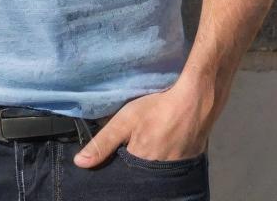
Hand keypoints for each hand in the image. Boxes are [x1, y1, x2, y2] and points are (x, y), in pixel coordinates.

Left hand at [73, 78, 215, 167]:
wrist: (197, 101)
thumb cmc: (158, 107)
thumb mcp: (126, 119)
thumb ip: (103, 142)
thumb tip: (79, 163)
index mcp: (140, 163)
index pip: (121, 175)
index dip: (114, 167)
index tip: (110, 161)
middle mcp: (158, 174)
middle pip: (138, 175)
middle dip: (130, 167)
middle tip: (128, 149)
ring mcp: (174, 170)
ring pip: (153, 172)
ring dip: (146, 164)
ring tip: (143, 148)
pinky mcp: (187, 164)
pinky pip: (168, 169)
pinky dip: (161, 160)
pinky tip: (159, 148)